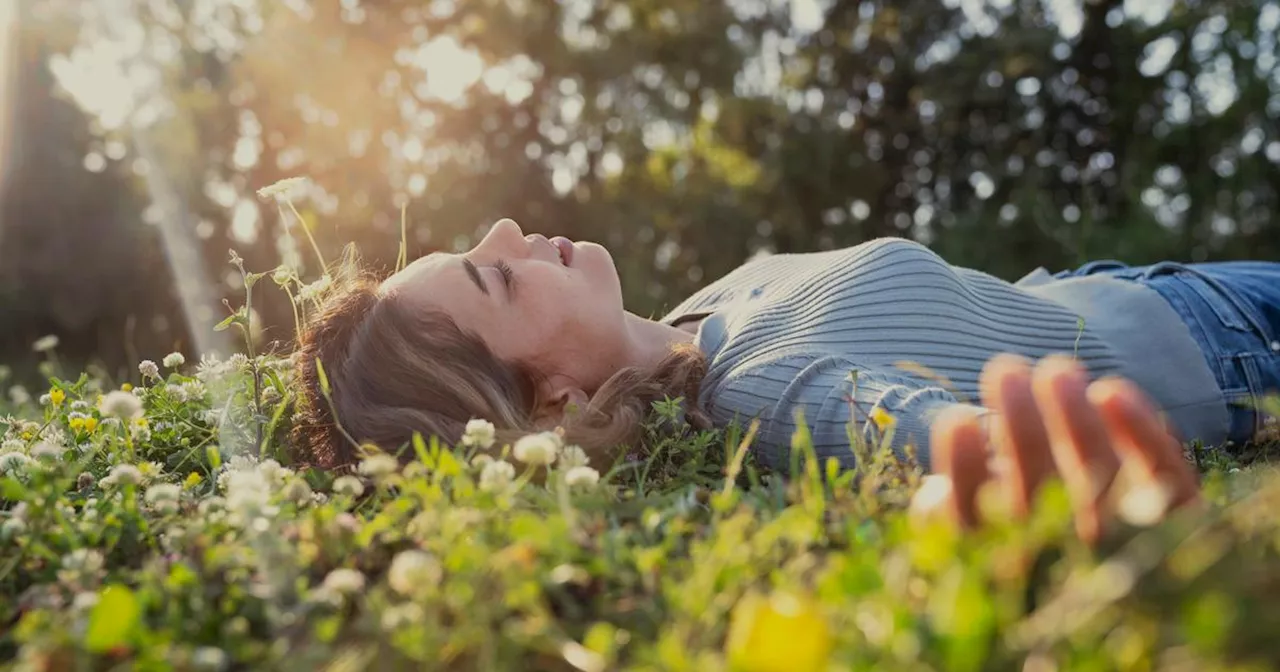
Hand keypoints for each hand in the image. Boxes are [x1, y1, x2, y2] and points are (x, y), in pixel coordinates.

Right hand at [910, 353, 1201, 543]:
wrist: (1131, 625)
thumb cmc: (1030, 568)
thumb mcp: (976, 560)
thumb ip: (950, 530)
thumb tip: (935, 493)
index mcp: (1007, 567)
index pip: (976, 521)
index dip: (964, 468)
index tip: (956, 421)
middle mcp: (1064, 558)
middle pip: (1039, 484)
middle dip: (1019, 420)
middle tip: (1004, 370)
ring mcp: (1126, 539)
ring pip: (1098, 471)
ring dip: (1072, 414)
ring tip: (1053, 369)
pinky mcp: (1176, 521)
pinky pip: (1163, 475)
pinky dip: (1142, 430)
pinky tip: (1110, 390)